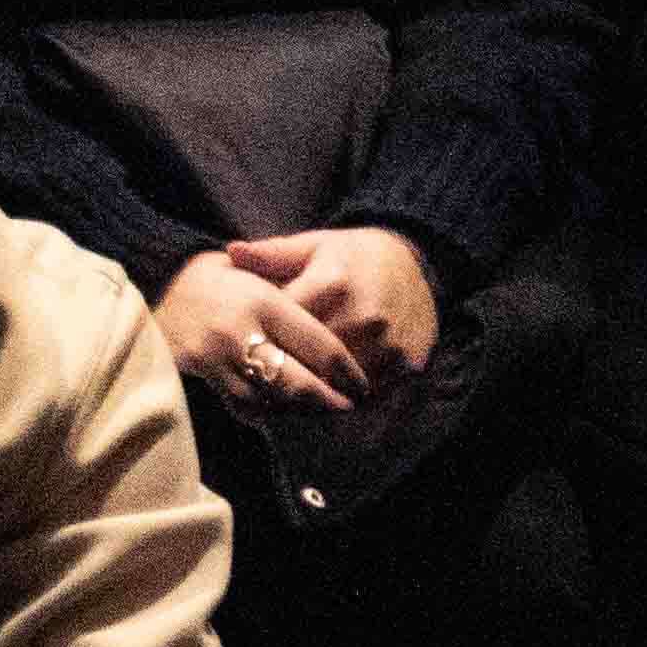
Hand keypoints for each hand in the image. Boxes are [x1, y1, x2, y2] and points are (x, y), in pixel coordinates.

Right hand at [154, 248, 364, 416]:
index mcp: (263, 301)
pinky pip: (243, 405)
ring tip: (319, 411)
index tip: (362, 386)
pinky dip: (267, 413)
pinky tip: (281, 410)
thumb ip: (295, 297)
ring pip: (272, 401)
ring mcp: (218, 357)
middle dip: (328, 402)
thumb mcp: (257, 271)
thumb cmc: (218, 275)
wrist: (155, 280)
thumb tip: (341, 332)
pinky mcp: (202, 373)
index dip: (347, 373)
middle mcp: (241, 331)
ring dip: (300, 412)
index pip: (319, 346)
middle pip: (298, 384)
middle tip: (347, 408)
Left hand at [218, 224, 440, 390]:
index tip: (247, 352)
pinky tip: (330, 397)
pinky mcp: (409, 365)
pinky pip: (370, 395)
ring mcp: (388, 345)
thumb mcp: (312, 247)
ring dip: (317, 394)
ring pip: (339, 387)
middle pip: (310, 363)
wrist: (415, 264)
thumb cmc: (351, 257)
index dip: (263, 342)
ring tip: (294, 396)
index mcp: (332, 284)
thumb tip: (231, 252)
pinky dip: (349, 400)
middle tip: (266, 383)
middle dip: (286, 373)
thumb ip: (270, 255)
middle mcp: (362, 317)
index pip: (284, 326)